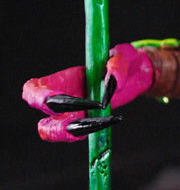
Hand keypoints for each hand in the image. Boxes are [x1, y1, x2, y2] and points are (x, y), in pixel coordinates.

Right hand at [23, 43, 153, 141]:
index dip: (39, 96)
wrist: (135, 74)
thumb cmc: (123, 60)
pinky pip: (80, 134)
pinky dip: (93, 131)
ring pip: (55, 133)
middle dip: (57, 124)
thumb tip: (113, 80)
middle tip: (83, 116)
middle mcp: (62, 99)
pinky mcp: (88, 123)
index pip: (34, 89)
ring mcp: (73, 114)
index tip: (58, 97)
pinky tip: (114, 119)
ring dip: (73, 132)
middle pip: (41, 118)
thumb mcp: (123, 55)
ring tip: (99, 121)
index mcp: (62, 79)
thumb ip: (117, 63)